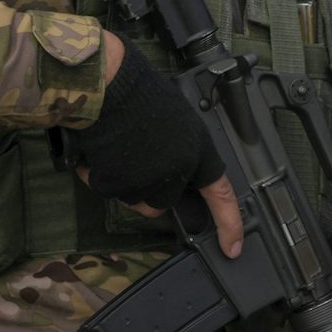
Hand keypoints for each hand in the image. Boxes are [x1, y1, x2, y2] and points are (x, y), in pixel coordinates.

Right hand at [76, 33, 243, 257]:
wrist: (111, 83)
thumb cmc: (143, 93)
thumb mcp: (179, 121)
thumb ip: (182, 151)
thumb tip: (174, 171)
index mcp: (198, 153)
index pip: (221, 195)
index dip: (230, 223)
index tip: (233, 248)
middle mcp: (176, 171)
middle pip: (162, 201)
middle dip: (148, 188)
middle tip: (136, 157)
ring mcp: (146, 181)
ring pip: (133, 198)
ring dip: (123, 181)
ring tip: (117, 147)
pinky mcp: (116, 183)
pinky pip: (104, 188)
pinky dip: (97, 173)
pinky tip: (99, 150)